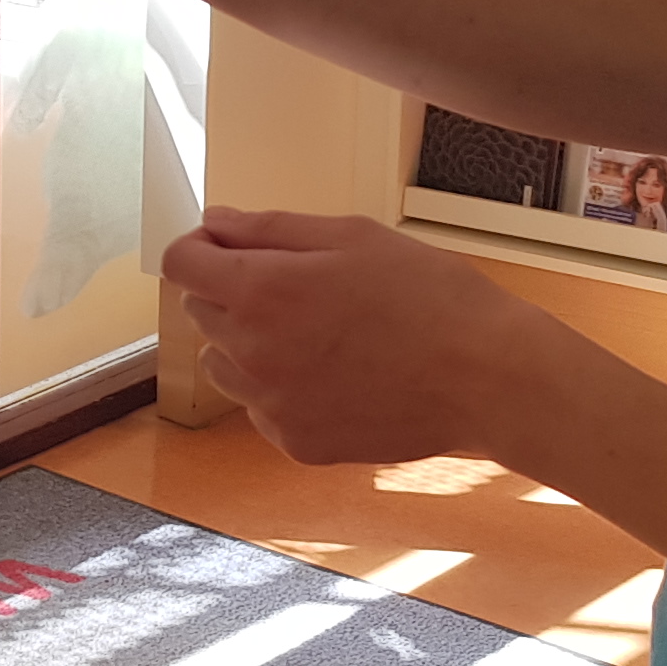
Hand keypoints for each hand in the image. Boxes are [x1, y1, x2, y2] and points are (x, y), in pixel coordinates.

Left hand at [163, 208, 572, 469]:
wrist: (487, 379)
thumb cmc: (429, 296)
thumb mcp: (352, 237)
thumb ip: (270, 230)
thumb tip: (215, 223)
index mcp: (261, 291)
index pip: (179, 263)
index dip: (199, 246)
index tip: (227, 244)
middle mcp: (251, 353)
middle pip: (199, 312)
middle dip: (230, 290)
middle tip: (298, 285)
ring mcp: (271, 405)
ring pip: (224, 365)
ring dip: (249, 343)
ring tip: (318, 333)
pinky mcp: (296, 443)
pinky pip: (262, 408)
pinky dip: (283, 389)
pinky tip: (338, 375)